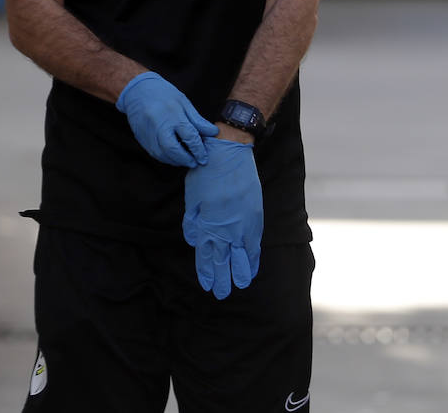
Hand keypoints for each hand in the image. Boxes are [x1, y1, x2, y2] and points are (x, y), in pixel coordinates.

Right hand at [115, 72, 218, 166]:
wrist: (137, 90)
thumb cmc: (164, 94)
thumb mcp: (184, 102)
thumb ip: (198, 120)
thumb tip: (213, 132)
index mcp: (173, 113)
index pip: (189, 136)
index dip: (198, 150)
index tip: (204, 158)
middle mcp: (159, 124)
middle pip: (173, 149)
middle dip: (186, 159)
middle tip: (195, 162)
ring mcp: (148, 132)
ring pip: (162, 154)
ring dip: (175, 161)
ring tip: (185, 161)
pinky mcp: (140, 137)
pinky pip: (154, 153)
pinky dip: (165, 158)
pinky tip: (173, 157)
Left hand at [183, 137, 262, 299]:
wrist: (228, 153)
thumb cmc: (205, 174)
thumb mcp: (192, 199)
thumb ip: (192, 222)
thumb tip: (194, 240)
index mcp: (207, 226)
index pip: (206, 257)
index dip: (207, 273)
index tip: (208, 286)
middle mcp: (225, 230)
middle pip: (223, 261)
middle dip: (223, 279)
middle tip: (223, 294)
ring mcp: (242, 224)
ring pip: (241, 255)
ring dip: (241, 272)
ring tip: (240, 285)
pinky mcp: (255, 216)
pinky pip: (254, 243)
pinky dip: (253, 256)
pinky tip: (253, 265)